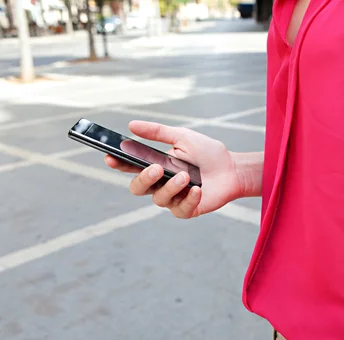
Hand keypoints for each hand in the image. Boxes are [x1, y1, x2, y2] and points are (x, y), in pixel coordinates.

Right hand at [106, 120, 242, 218]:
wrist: (233, 168)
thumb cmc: (207, 153)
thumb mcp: (183, 137)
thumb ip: (158, 133)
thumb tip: (132, 125)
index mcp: (155, 165)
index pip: (131, 166)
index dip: (118, 163)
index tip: (110, 157)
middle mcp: (161, 184)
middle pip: (137, 188)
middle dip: (143, 179)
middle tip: (156, 168)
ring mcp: (173, 198)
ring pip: (159, 199)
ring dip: (171, 187)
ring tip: (186, 176)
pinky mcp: (187, 210)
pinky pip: (180, 209)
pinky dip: (188, 199)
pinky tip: (197, 190)